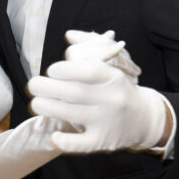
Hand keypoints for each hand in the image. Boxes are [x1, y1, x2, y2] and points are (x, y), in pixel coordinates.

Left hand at [28, 30, 168, 152]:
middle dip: (48, 87)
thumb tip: (69, 34)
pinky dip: (66, 142)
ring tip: (35, 103)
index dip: (65, 69)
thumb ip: (89, 52)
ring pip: (73, 114)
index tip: (51, 70)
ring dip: (49, 108)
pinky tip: (54, 136)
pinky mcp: (104, 141)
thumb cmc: (117, 90)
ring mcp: (108, 122)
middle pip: (75, 92)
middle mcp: (112, 99)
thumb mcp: (112, 68)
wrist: (145, 120)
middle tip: (33, 85)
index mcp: (113, 78)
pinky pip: (82, 144)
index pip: (88, 71)